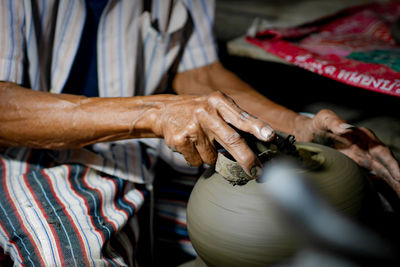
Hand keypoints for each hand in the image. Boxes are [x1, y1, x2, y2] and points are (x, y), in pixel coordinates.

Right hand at [151, 92, 274, 176]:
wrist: (164, 112)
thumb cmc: (198, 111)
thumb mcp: (216, 106)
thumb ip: (235, 118)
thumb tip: (264, 139)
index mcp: (218, 102)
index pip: (241, 116)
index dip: (257, 127)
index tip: (270, 136)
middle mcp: (206, 113)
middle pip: (232, 141)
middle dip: (247, 159)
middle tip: (257, 172)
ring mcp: (192, 127)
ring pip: (213, 158)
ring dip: (211, 157)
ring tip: (201, 142)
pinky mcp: (180, 141)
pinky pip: (197, 162)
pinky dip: (196, 159)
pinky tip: (190, 145)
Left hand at [294, 109, 399, 197]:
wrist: (305, 133)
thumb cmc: (317, 125)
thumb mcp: (324, 119)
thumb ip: (334, 122)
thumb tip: (346, 128)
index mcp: (363, 137)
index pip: (381, 152)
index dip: (392, 165)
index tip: (399, 177)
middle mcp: (366, 149)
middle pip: (386, 167)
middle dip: (397, 180)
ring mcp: (361, 160)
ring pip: (382, 175)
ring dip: (392, 187)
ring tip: (399, 199)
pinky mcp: (354, 168)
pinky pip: (370, 180)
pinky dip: (379, 189)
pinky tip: (387, 201)